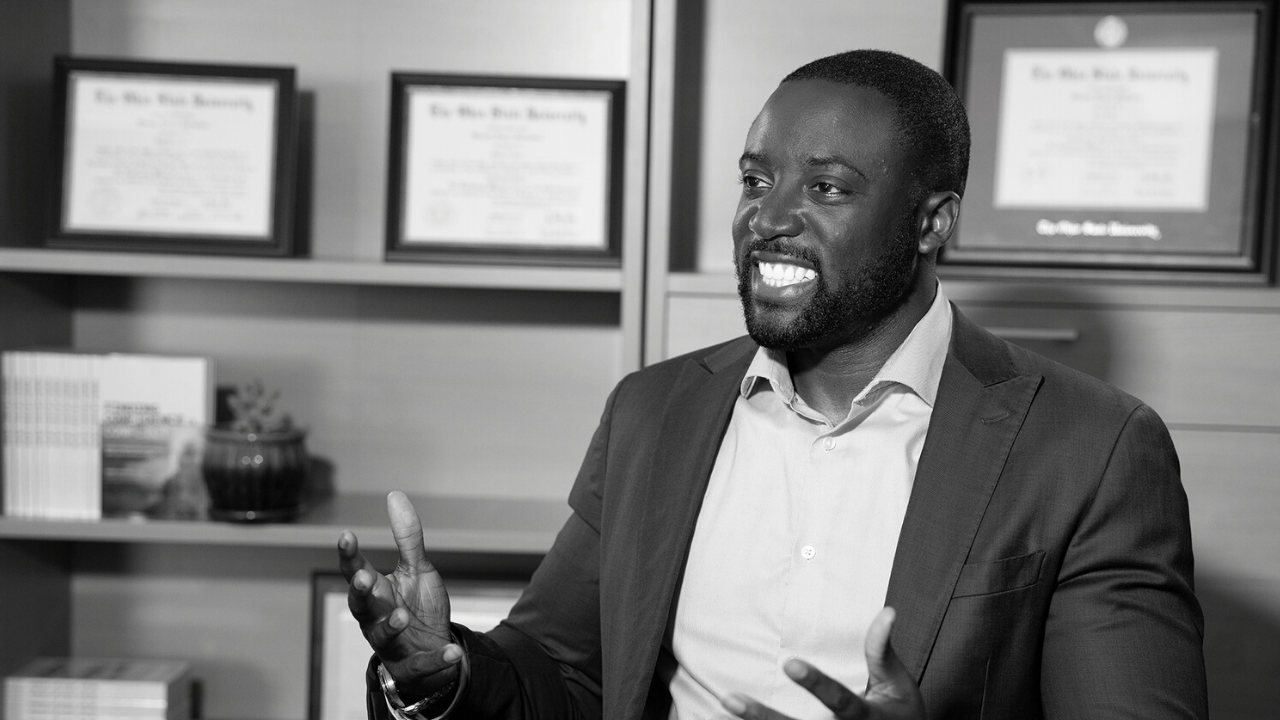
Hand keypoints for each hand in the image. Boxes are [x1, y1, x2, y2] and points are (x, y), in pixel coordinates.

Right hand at [338, 491, 461, 694]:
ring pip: (383, 636)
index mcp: (376, 593)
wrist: (433, 651)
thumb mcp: (417, 569)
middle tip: (365, 577)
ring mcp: (392, 644)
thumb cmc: (417, 607)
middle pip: (360, 606)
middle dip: (360, 593)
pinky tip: (452, 653)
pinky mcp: (413, 666)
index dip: (349, 555)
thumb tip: (395, 495)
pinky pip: (423, 664)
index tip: (347, 535)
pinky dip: (437, 659)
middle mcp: (375, 618)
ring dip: (391, 625)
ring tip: (402, 615)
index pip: (356, 571)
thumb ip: (407, 538)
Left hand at [722, 607, 926, 719]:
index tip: (789, 662)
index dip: (816, 683)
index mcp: (866, 718)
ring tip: (726, 702)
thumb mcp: (898, 684)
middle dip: (765, 716)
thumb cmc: (902, 714)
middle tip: (731, 698)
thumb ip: (884, 651)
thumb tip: (886, 611)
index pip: (839, 701)